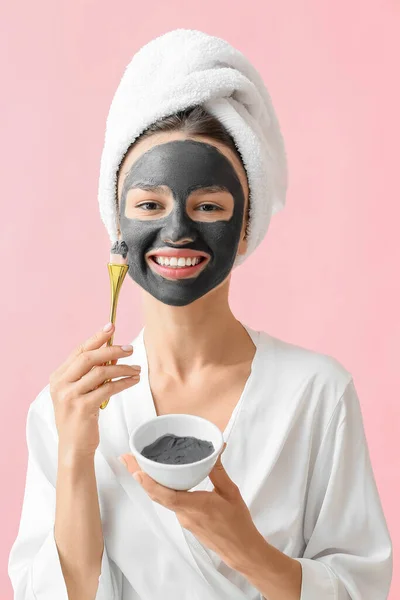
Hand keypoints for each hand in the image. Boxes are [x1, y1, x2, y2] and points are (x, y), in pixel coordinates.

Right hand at [49, 323, 140, 458]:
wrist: (73, 447)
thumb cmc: (80, 418)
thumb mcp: (80, 392)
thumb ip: (90, 373)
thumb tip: (112, 351)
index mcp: (58, 377)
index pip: (79, 351)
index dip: (96, 338)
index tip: (111, 327)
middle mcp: (60, 384)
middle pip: (89, 358)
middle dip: (112, 350)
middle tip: (130, 349)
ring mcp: (70, 396)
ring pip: (101, 373)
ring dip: (122, 368)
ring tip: (137, 369)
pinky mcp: (83, 408)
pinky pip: (108, 389)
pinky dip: (123, 382)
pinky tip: (134, 380)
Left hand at [118, 444, 262, 570]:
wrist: (241, 550)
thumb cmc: (238, 523)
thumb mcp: (230, 492)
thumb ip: (218, 472)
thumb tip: (214, 451)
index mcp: (196, 506)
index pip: (167, 495)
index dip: (149, 484)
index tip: (135, 470)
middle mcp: (185, 514)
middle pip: (158, 494)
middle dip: (140, 476)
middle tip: (126, 458)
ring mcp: (184, 519)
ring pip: (162, 498)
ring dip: (149, 483)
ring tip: (138, 465)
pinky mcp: (186, 521)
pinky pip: (170, 502)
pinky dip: (161, 489)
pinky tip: (160, 479)